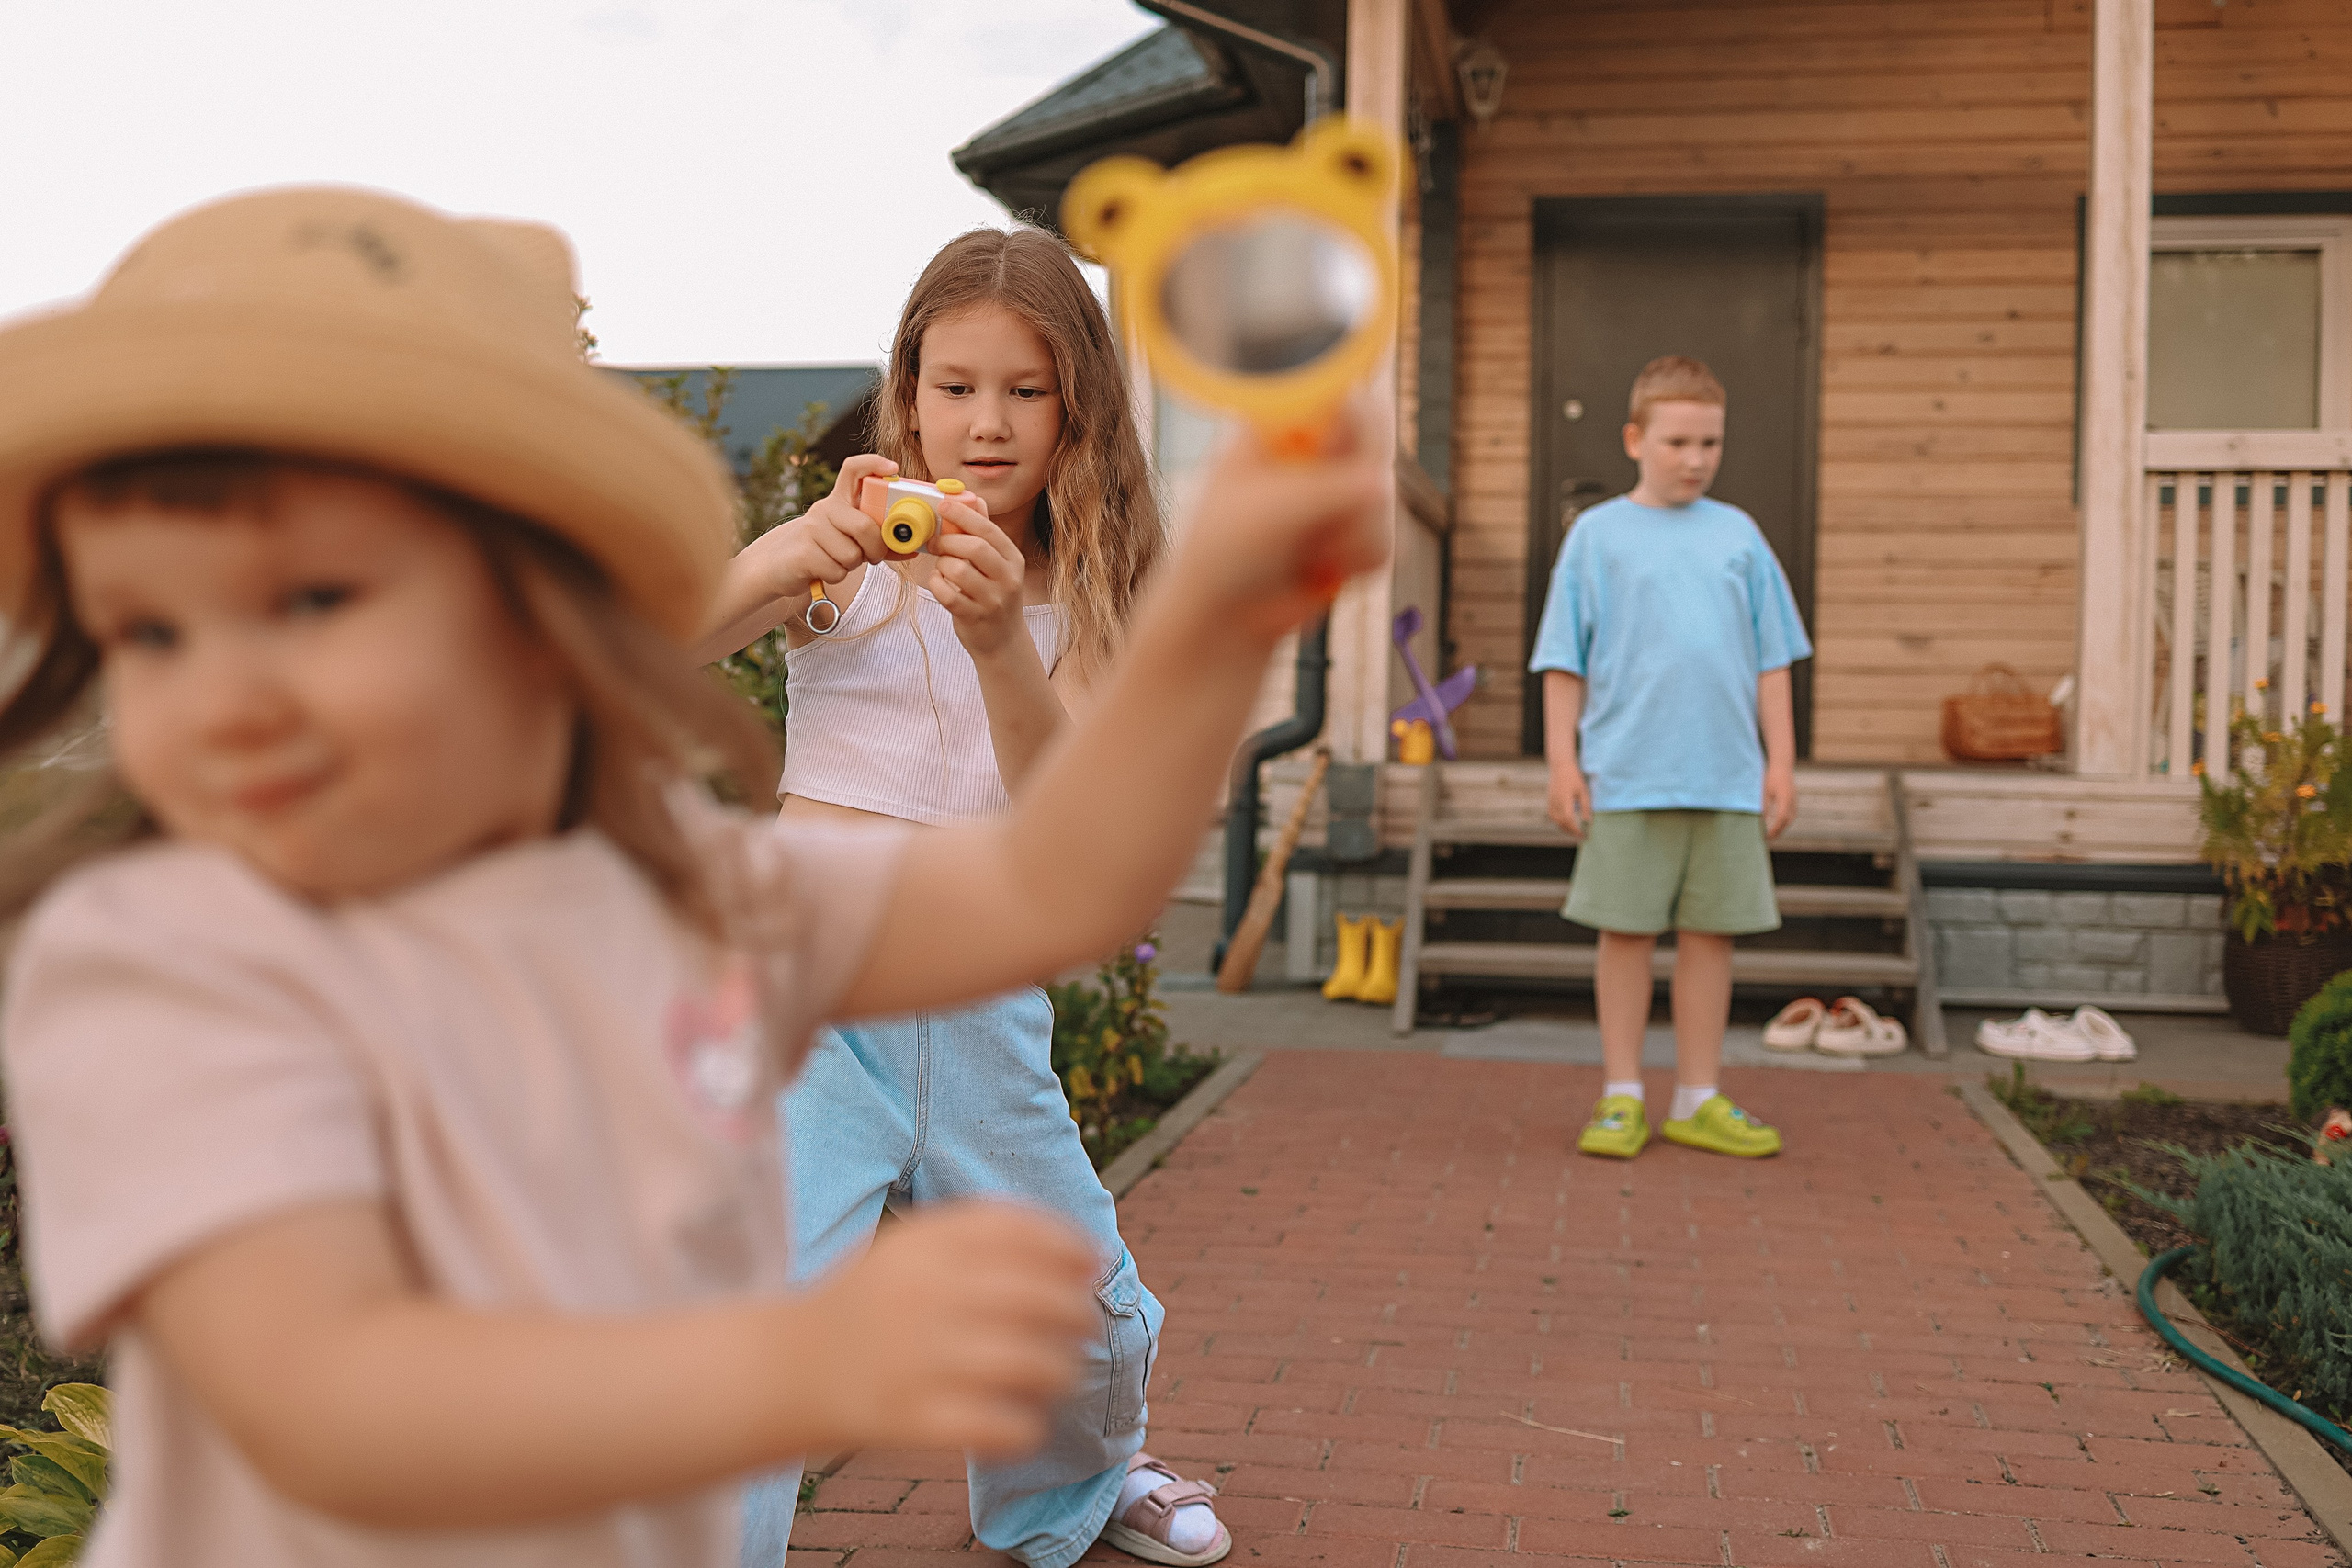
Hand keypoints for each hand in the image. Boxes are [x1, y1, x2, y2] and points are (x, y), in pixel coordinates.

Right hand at [744, 454, 898, 601]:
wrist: (778, 564)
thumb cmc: (823, 550)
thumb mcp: (851, 539)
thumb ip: (878, 540)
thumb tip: (912, 547)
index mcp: (839, 500)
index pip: (854, 470)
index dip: (874, 463)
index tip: (893, 469)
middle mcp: (825, 508)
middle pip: (864, 526)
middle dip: (876, 548)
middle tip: (872, 556)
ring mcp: (811, 528)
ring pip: (852, 554)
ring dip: (853, 565)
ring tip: (838, 561)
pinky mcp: (802, 552)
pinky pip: (836, 570)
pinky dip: (837, 576)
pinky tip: (823, 569)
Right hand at [789, 1201, 1095, 1460]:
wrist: (786, 1369)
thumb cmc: (871, 1304)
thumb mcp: (914, 1247)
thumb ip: (988, 1235)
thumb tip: (1088, 1253)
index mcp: (926, 1243)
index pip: (1026, 1232)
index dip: (1073, 1248)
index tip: (1092, 1267)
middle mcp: (925, 1294)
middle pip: (1044, 1299)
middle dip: (1080, 1315)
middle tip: (1080, 1329)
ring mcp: (918, 1359)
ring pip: (1036, 1365)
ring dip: (1062, 1373)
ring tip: (1055, 1377)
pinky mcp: (912, 1420)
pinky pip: (1005, 1427)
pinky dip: (1026, 1427)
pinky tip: (1019, 1421)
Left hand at [928, 495, 1029, 658]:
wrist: (1003, 642)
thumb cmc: (994, 597)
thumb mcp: (998, 565)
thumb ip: (986, 534)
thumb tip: (976, 500)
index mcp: (1013, 560)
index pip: (988, 530)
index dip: (963, 514)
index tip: (943, 505)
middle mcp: (1008, 579)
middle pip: (974, 547)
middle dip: (948, 540)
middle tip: (935, 541)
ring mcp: (993, 600)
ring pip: (958, 570)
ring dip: (942, 564)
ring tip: (942, 567)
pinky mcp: (975, 617)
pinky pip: (947, 594)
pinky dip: (937, 584)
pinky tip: (940, 583)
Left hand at [1168, 399, 1390, 640]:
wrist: (1221, 616)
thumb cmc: (1224, 552)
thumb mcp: (1270, 510)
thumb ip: (1328, 490)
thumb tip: (1384, 484)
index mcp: (1284, 426)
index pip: (1342, 399)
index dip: (1358, 428)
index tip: (1355, 461)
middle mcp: (1316, 453)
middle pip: (1376, 449)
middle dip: (1357, 494)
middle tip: (1321, 519)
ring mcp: (1339, 493)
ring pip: (1388, 501)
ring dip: (1354, 537)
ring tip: (1308, 555)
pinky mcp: (1356, 534)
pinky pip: (1389, 540)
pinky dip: (1360, 561)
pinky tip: (1321, 570)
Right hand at [1547, 762, 1591, 838]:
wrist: (1560, 767)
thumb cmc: (1574, 778)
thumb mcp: (1583, 791)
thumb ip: (1585, 807)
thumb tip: (1588, 821)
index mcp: (1565, 800)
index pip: (1568, 820)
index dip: (1575, 830)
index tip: (1583, 835)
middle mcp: (1555, 803)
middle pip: (1561, 823)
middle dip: (1571, 832)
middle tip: (1581, 836)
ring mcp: (1551, 802)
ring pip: (1556, 821)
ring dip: (1564, 828)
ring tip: (1574, 832)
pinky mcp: (1549, 801)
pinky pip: (1553, 816)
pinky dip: (1559, 822)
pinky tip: (1566, 823)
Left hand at [1763, 765, 1797, 839]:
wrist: (1782, 767)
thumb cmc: (1771, 778)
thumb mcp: (1765, 792)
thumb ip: (1764, 806)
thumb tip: (1761, 821)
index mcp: (1785, 798)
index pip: (1781, 817)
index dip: (1774, 828)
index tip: (1766, 835)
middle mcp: (1792, 801)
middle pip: (1787, 821)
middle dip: (1778, 831)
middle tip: (1767, 839)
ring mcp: (1795, 802)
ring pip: (1790, 819)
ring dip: (1782, 828)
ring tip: (1771, 835)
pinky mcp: (1794, 801)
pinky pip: (1791, 815)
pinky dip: (1784, 822)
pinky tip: (1776, 826)